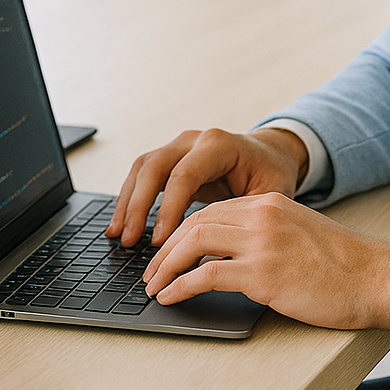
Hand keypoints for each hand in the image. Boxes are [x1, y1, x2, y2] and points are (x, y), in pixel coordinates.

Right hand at [105, 126, 309, 247]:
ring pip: (142, 168)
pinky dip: (130, 199)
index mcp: (219, 145)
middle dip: (138, 205)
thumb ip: (245, 215)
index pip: (184, 174)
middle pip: (154, 166)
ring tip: (118, 235)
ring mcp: (180, 146)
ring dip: (127, 202)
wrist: (270, 154)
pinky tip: (123, 225)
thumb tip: (221, 250)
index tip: (159, 241)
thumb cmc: (272, 174)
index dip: (169, 208)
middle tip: (129, 240)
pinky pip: (143, 175)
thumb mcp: (270, 193)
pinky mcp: (171, 158)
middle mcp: (195, 140)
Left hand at [142, 191, 389, 332]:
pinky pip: (206, 275)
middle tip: (150, 271)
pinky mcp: (263, 274)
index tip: (167, 251)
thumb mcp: (301, 235)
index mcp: (271, 202)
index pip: (212, 209)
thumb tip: (231, 258)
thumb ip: (268, 236)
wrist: (377, 279)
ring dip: (165, 266)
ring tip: (153, 286)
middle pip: (195, 221)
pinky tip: (171, 297)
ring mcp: (262, 242)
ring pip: (193, 242)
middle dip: (165, 247)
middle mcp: (263, 214)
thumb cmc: (345, 267)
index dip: (183, 231)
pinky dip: (180, 285)